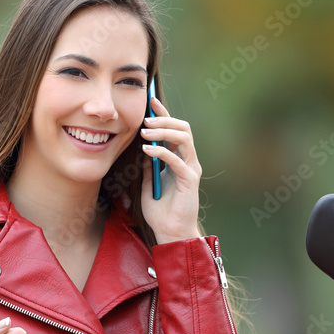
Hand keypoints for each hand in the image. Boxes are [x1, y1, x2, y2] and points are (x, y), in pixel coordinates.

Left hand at [140, 97, 202, 243]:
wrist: (170, 232)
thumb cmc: (160, 211)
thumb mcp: (148, 184)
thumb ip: (148, 166)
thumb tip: (142, 148)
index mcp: (179, 159)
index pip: (174, 130)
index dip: (163, 114)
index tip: (150, 101)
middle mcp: (188, 161)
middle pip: (183, 128)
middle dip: (164, 119)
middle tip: (146, 119)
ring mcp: (190, 169)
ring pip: (184, 138)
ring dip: (164, 131)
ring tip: (145, 132)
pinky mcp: (189, 180)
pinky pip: (177, 160)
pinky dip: (161, 151)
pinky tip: (147, 150)